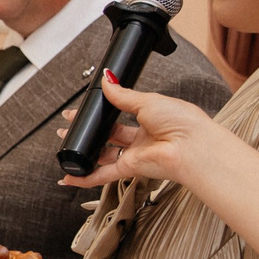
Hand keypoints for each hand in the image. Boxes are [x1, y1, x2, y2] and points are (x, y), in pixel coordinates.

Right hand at [56, 72, 223, 189]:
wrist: (192, 146)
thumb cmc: (182, 122)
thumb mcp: (148, 100)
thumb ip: (123, 95)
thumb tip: (107, 80)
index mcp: (149, 119)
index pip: (117, 116)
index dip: (99, 114)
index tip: (82, 111)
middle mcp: (141, 139)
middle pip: (108, 136)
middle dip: (87, 132)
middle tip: (67, 129)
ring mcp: (135, 155)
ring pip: (103, 155)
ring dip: (85, 153)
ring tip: (66, 149)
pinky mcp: (131, 169)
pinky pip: (104, 174)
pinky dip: (87, 178)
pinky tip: (73, 177)